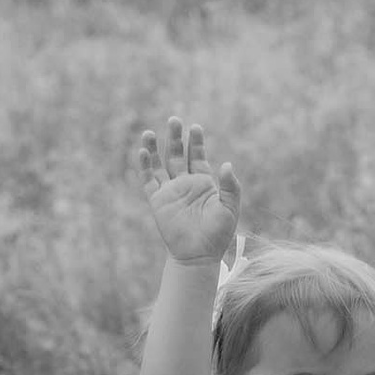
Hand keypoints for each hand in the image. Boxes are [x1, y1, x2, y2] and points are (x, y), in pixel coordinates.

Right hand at [137, 118, 242, 265]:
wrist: (199, 255)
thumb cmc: (218, 234)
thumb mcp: (230, 208)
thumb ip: (231, 186)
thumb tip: (226, 164)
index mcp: (203, 183)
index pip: (198, 156)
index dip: (196, 142)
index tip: (195, 127)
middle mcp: (185, 184)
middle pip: (178, 154)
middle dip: (176, 137)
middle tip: (174, 119)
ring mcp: (170, 192)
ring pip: (160, 164)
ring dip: (155, 148)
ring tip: (150, 132)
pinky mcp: (158, 201)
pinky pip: (149, 180)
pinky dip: (145, 166)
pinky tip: (143, 151)